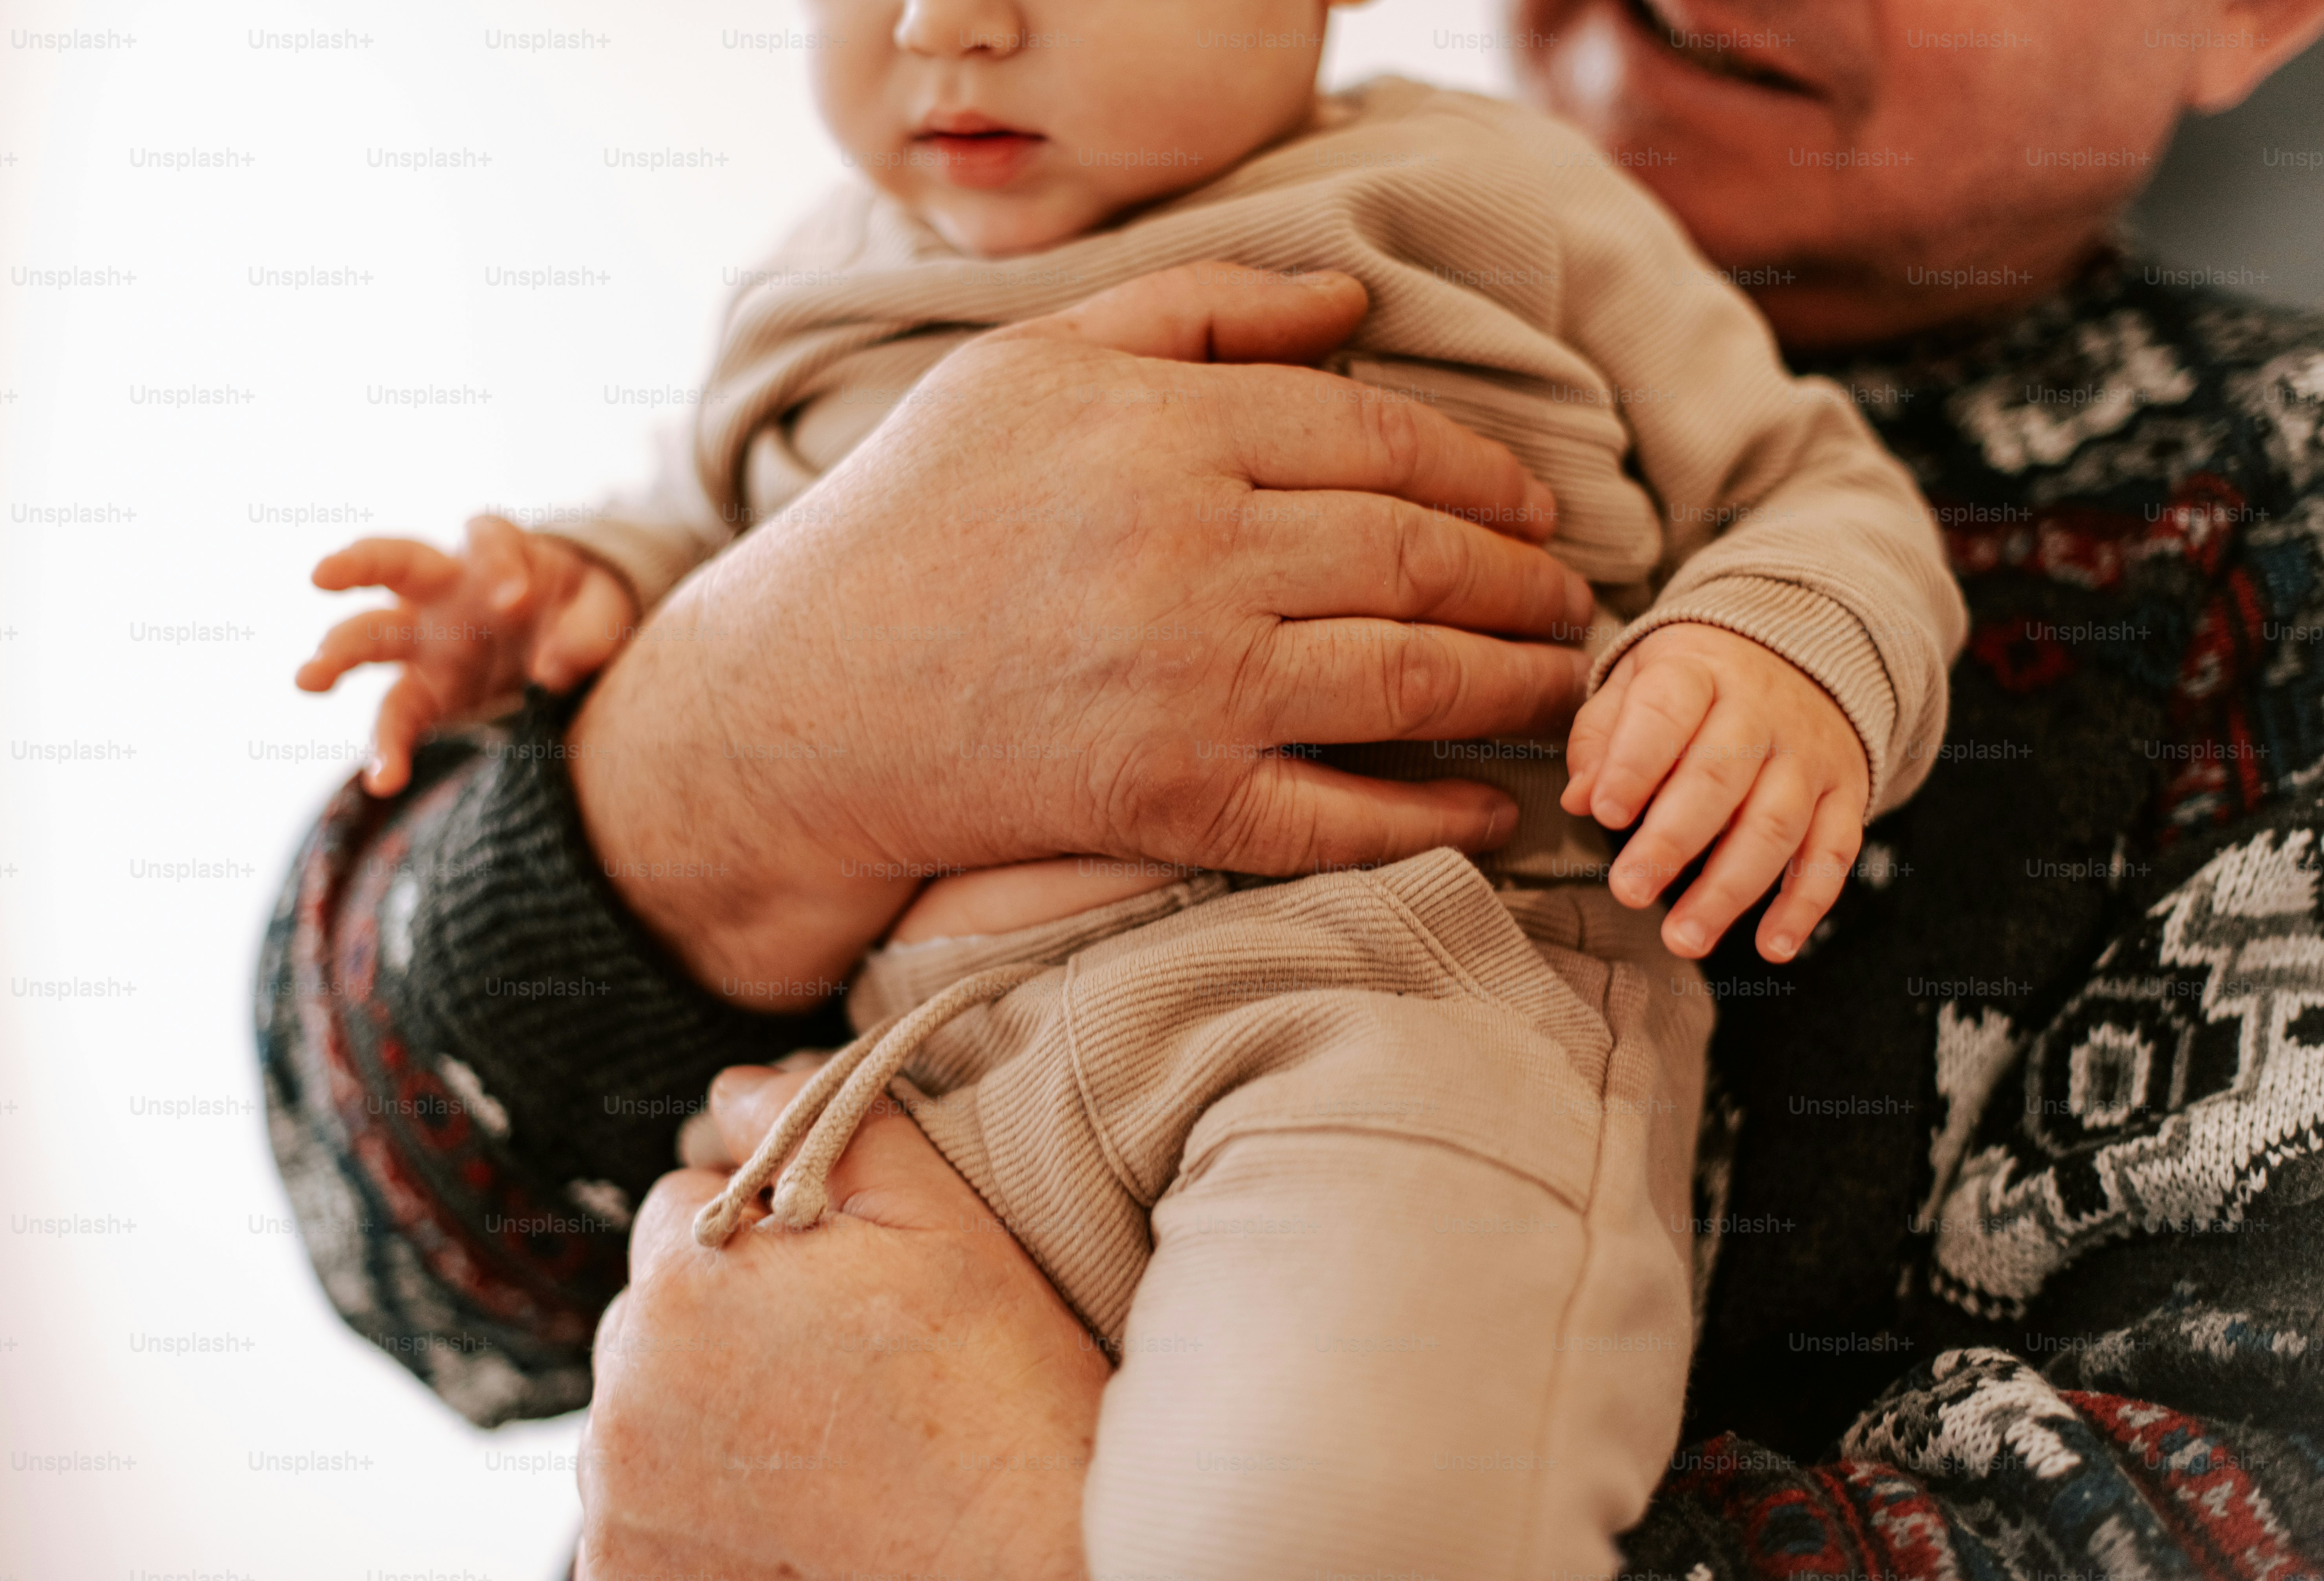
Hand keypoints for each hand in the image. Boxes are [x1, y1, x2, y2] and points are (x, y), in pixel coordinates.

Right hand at [296, 515, 636, 794]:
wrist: (572, 640)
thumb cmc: (581, 608)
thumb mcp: (603, 609)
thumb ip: (588, 631)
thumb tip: (552, 670)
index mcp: (493, 555)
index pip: (487, 539)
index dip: (498, 562)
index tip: (515, 599)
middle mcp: (446, 591)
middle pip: (393, 564)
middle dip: (356, 565)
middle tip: (321, 574)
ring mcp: (428, 641)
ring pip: (372, 637)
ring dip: (336, 655)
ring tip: (307, 679)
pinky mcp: (428, 693)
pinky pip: (398, 718)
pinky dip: (388, 750)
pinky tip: (384, 781)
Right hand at [570, 262, 1593, 1005]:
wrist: (801, 702)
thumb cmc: (913, 516)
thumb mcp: (1028, 363)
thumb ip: (1194, 312)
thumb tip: (1353, 305)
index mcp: (1161, 430)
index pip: (1383, 439)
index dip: (1485, 473)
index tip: (1536, 504)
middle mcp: (1189, 551)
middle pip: (1420, 555)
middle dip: (1525, 580)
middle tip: (1573, 598)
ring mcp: (1188, 685)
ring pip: (1413, 680)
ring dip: (1518, 685)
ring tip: (1565, 683)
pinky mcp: (1173, 802)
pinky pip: (1344, 815)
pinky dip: (1436, 815)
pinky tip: (1493, 806)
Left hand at [579, 1066, 1102, 1580]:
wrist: (1026, 1563)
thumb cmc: (997, 1391)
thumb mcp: (940, 1222)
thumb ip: (829, 1128)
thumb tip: (735, 1087)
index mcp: (689, 1282)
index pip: (683, 1206)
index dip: (765, 1230)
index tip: (835, 1282)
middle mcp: (626, 1395)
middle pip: (653, 1310)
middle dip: (725, 1318)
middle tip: (840, 1365)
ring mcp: (620, 1502)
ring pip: (642, 1407)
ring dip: (704, 1412)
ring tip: (821, 1444)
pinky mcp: (626, 1577)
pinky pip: (638, 1510)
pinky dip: (692, 1506)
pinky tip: (788, 1509)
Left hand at [1561, 623, 1865, 963]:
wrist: (1801, 655)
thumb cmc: (1694, 684)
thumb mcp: (1638, 681)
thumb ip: (1602, 737)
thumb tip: (1580, 799)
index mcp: (1698, 671)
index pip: (1666, 712)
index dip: (1635, 764)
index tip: (1605, 813)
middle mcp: (1762, 710)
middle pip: (1719, 779)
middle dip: (1672, 842)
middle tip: (1629, 892)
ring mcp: (1809, 755)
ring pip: (1774, 825)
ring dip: (1728, 890)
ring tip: (1684, 939)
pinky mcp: (1845, 793)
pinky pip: (1831, 852)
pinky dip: (1804, 904)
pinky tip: (1772, 947)